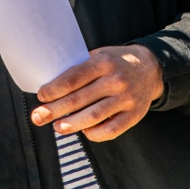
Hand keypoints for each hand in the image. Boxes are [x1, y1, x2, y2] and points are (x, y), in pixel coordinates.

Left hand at [31, 44, 162, 142]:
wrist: (151, 68)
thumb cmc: (116, 62)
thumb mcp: (100, 55)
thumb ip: (80, 68)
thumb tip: (51, 87)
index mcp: (103, 63)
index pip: (73, 79)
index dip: (54, 90)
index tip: (41, 96)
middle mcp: (115, 80)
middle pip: (79, 99)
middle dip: (55, 110)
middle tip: (38, 117)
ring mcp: (126, 99)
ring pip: (93, 117)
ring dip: (72, 124)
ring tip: (57, 127)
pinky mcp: (134, 115)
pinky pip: (111, 130)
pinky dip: (94, 133)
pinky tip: (84, 130)